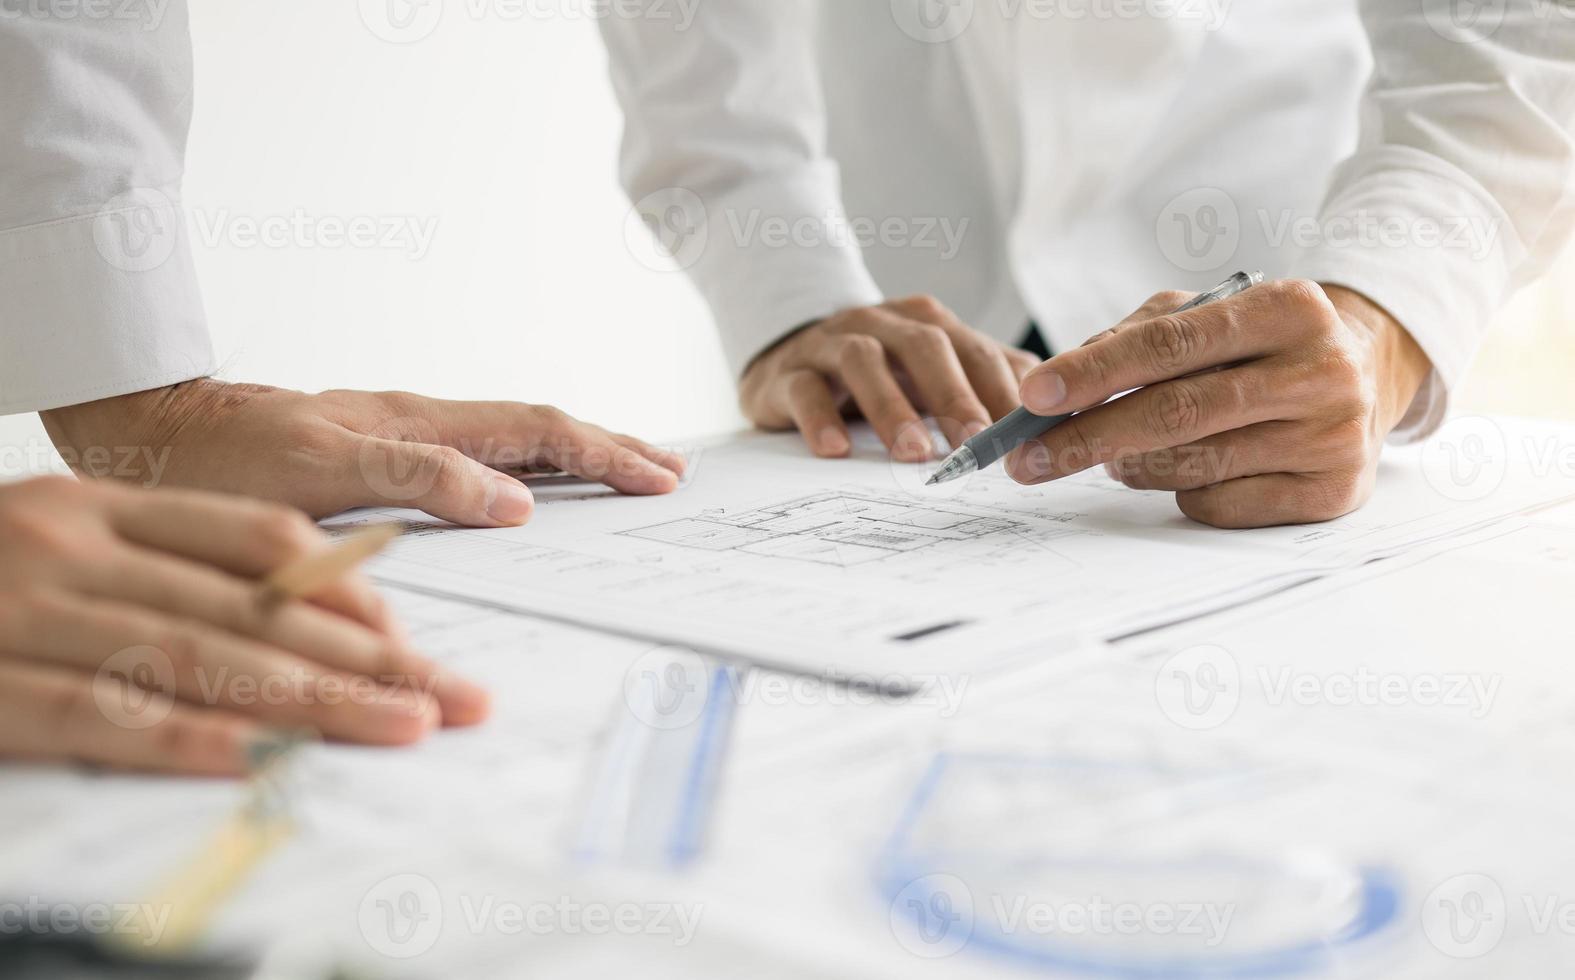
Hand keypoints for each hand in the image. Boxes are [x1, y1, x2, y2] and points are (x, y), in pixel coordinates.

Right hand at [0, 476, 489, 774]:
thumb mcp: (69, 540)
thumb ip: (173, 564)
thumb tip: (306, 616)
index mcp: (105, 506)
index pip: (261, 540)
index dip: (351, 590)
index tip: (419, 641)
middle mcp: (75, 548)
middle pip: (254, 607)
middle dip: (370, 659)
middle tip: (454, 698)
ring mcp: (24, 613)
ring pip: (196, 656)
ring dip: (311, 699)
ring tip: (397, 727)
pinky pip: (93, 712)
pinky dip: (177, 735)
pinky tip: (251, 756)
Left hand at [41, 380, 686, 526]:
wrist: (146, 430)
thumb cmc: (221, 461)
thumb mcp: (318, 472)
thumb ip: (416, 479)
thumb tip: (517, 501)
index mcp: (416, 424)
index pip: (536, 431)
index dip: (603, 454)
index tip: (659, 478)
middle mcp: (417, 421)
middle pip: (537, 426)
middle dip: (608, 447)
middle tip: (668, 471)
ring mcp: (399, 433)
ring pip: (509, 436)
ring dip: (574, 454)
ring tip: (621, 470)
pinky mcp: (376, 450)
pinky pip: (474, 452)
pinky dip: (525, 465)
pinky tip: (526, 485)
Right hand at [739, 297, 1040, 460]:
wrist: (790, 356)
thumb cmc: (881, 374)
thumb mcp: (935, 374)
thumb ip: (989, 384)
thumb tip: (1054, 417)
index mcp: (927, 324)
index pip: (975, 351)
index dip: (1002, 391)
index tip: (1026, 436)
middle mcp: (882, 324)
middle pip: (925, 348)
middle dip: (955, 396)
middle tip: (977, 444)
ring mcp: (832, 343)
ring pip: (864, 363)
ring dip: (892, 408)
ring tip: (913, 454)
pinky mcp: (789, 372)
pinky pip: (805, 390)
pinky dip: (820, 418)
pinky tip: (836, 451)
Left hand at [1006, 280, 1433, 527]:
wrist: (1361, 377)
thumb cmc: (1259, 346)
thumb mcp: (1209, 317)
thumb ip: (1135, 337)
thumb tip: (1057, 388)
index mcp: (1289, 308)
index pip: (1171, 343)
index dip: (1095, 372)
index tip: (1034, 397)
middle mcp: (1321, 371)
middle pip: (1178, 411)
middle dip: (1090, 436)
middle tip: (1029, 458)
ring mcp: (1333, 436)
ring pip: (1195, 464)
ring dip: (1130, 466)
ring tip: (1109, 457)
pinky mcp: (1331, 492)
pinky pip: (1220, 505)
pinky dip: (1180, 494)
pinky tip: (1180, 475)